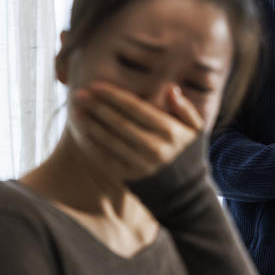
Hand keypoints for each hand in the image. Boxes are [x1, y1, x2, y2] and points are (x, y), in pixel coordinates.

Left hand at [71, 81, 203, 181]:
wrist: (184, 189)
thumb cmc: (186, 151)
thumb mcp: (195, 128)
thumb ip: (185, 107)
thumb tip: (171, 89)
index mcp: (170, 131)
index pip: (135, 108)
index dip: (114, 96)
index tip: (96, 85)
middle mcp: (155, 147)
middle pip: (119, 122)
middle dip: (97, 106)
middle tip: (80, 94)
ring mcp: (141, 164)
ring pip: (110, 140)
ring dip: (91, 123)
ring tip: (78, 110)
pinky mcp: (130, 176)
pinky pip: (107, 158)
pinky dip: (94, 144)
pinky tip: (84, 132)